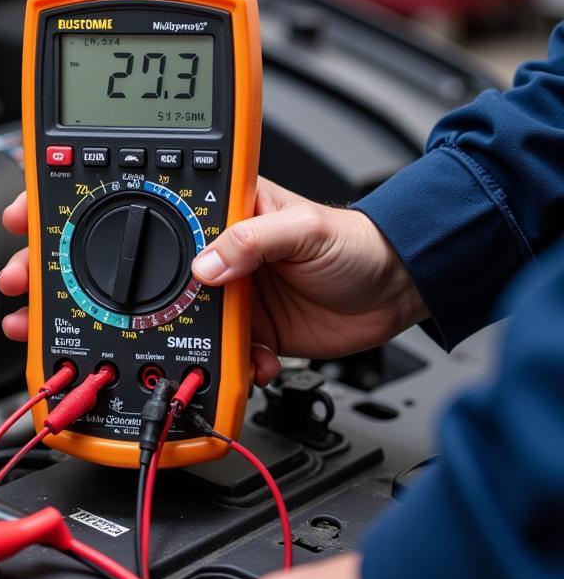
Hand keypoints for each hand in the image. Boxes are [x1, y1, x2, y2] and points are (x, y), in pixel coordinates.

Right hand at [0, 179, 426, 383]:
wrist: (397, 291)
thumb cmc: (355, 239)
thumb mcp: (304, 227)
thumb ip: (250, 241)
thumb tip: (203, 267)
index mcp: (211, 205)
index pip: (134, 194)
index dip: (78, 200)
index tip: (34, 211)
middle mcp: (203, 247)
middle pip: (120, 257)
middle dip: (65, 269)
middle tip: (26, 280)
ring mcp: (213, 290)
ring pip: (144, 307)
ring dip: (102, 322)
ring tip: (60, 334)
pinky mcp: (230, 330)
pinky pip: (191, 349)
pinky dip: (184, 365)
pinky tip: (187, 372)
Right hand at [190, 178, 425, 382]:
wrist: (394, 292)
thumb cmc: (357, 244)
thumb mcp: (305, 229)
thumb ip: (253, 240)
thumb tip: (207, 264)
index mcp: (239, 216)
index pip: (193, 227)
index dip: (183, 249)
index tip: (188, 277)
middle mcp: (235, 256)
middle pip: (192, 281)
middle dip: (193, 305)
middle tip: (208, 319)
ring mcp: (246, 295)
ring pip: (208, 321)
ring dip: (215, 340)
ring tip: (235, 346)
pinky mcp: (259, 330)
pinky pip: (234, 351)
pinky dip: (240, 363)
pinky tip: (259, 361)